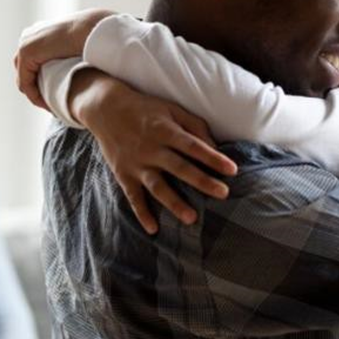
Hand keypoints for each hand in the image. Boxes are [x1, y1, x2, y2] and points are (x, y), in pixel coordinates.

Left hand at [14, 8, 113, 110]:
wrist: (89, 28)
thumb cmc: (90, 37)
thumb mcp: (74, 46)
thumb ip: (67, 54)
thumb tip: (72, 64)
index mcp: (37, 32)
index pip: (32, 62)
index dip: (41, 81)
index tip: (56, 95)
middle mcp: (27, 36)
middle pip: (25, 71)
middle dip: (36, 88)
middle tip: (51, 104)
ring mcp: (25, 44)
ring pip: (24, 79)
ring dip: (35, 95)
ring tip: (51, 107)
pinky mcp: (26, 53)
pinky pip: (25, 82)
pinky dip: (34, 96)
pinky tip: (48, 105)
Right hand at [70, 69, 237, 233]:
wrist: (105, 108)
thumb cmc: (145, 109)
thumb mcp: (171, 109)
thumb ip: (194, 126)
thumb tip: (215, 146)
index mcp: (166, 130)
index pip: (193, 146)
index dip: (213, 158)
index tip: (232, 170)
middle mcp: (152, 148)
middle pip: (180, 168)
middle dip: (202, 182)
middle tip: (223, 194)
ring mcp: (137, 164)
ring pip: (158, 186)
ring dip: (174, 203)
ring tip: (192, 218)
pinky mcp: (123, 174)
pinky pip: (133, 197)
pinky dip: (142, 213)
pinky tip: (153, 229)